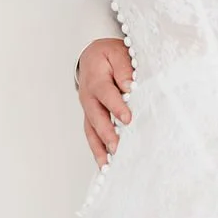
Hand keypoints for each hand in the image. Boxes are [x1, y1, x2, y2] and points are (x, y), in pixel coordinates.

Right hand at [77, 38, 132, 166]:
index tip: (127, 118)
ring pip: (91, 130)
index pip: (106, 93)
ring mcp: (88, 109)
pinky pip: (92, 134)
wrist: (93, 57)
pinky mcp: (91, 117)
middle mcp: (88, 97)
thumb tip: (129, 86)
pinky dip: (98, 150)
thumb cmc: (108, 56)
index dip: (116, 106)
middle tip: (117, 146)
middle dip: (106, 133)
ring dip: (99, 147)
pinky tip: (105, 164)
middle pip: (96, 116)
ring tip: (108, 164)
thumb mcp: (116, 53)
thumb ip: (123, 68)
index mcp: (96, 78)